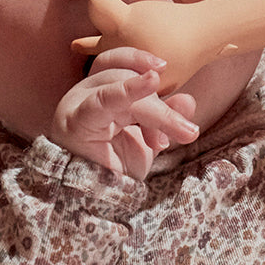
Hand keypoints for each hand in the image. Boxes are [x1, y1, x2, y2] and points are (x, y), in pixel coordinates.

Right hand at [47, 48, 199, 178]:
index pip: (119, 65)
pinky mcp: (76, 122)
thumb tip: (188, 100)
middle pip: (123, 76)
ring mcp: (78, 105)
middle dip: (160, 105)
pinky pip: (103, 100)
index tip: (167, 69)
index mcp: (100, 93)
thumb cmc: (116, 170)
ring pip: (120, 86)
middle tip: (188, 131)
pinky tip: (151, 80)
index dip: (140, 62)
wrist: (97, 202)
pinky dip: (128, 90)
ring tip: (182, 132)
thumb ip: (166, 119)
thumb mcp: (148, 142)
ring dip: (157, 110)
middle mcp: (86, 93)